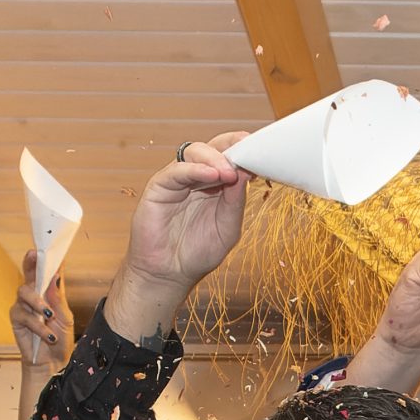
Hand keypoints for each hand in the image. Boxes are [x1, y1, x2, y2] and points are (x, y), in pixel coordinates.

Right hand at [11, 250, 70, 369]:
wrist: (53, 363)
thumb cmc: (60, 338)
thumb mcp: (66, 318)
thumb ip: (59, 298)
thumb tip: (55, 276)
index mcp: (48, 291)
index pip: (45, 271)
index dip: (45, 258)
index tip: (47, 246)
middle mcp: (34, 295)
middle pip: (28, 273)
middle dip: (30, 263)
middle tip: (34, 255)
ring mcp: (23, 306)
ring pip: (24, 292)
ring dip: (38, 303)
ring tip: (49, 316)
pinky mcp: (16, 320)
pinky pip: (23, 316)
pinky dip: (37, 325)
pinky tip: (47, 335)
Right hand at [108, 134, 251, 342]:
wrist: (169, 275)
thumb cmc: (197, 254)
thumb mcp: (227, 229)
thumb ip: (235, 202)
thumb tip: (247, 173)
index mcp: (215, 186)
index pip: (229, 157)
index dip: (243, 150)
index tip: (259, 149)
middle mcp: (196, 178)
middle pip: (213, 147)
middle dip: (231, 145)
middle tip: (246, 149)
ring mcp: (177, 180)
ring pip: (195, 153)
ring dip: (215, 158)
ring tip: (229, 172)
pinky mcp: (159, 186)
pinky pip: (177, 170)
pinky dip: (194, 169)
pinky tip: (210, 175)